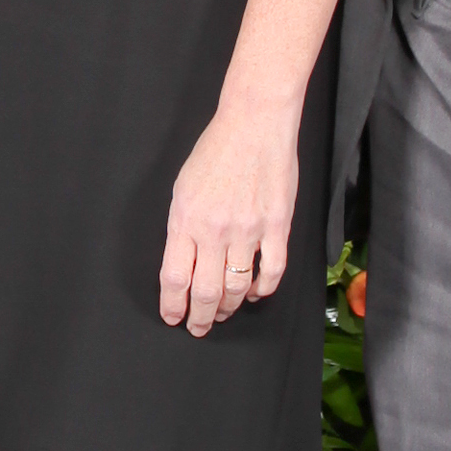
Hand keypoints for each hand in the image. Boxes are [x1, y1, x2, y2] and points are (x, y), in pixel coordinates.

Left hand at [159, 105, 299, 338]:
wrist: (254, 124)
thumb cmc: (215, 151)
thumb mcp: (182, 188)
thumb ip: (182, 227)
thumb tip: (184, 263)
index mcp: (186, 220)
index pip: (175, 278)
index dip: (172, 305)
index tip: (172, 317)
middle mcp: (215, 230)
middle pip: (206, 291)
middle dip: (200, 317)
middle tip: (198, 327)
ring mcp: (249, 230)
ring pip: (237, 288)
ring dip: (229, 308)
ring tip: (224, 313)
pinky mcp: (277, 226)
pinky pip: (271, 271)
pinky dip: (261, 289)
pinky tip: (254, 293)